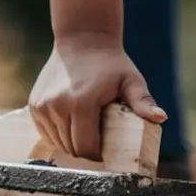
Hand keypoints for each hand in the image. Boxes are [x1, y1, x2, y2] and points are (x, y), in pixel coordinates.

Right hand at [27, 33, 165, 160]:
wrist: (82, 40)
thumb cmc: (111, 64)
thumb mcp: (131, 82)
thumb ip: (143, 102)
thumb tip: (161, 118)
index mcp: (81, 104)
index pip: (86, 148)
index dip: (98, 155)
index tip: (106, 151)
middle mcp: (57, 107)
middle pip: (71, 148)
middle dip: (85, 151)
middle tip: (98, 142)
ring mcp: (43, 107)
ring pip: (57, 143)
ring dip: (71, 143)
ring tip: (85, 130)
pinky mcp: (35, 106)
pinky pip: (46, 133)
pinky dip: (58, 134)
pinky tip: (70, 123)